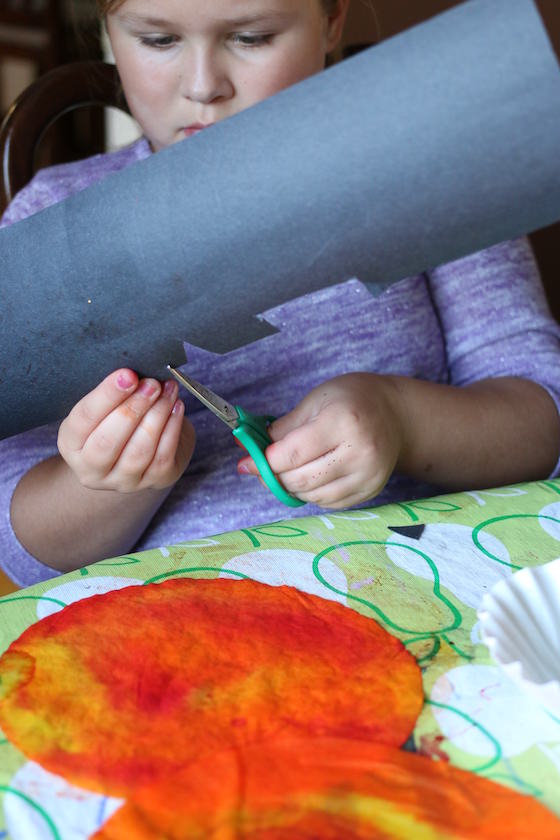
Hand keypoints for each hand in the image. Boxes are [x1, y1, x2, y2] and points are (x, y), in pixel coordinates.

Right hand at [58, 369, 194, 491]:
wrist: (142, 449)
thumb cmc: (118, 419)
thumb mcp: (106, 407)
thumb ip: (114, 392)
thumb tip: (134, 372)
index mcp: (71, 445)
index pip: (83, 419)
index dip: (106, 396)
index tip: (127, 375)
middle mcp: (92, 469)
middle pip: (107, 441)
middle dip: (132, 408)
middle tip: (151, 383)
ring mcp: (123, 481)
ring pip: (139, 451)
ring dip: (157, 415)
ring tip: (167, 390)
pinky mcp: (153, 482)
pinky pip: (163, 456)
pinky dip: (172, 428)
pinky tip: (176, 406)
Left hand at [237, 373, 403, 508]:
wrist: (396, 415)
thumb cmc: (353, 399)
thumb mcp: (316, 400)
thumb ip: (284, 427)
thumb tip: (251, 448)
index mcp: (343, 421)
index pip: (293, 454)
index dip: (264, 462)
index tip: (245, 463)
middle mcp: (359, 452)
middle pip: (301, 479)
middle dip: (273, 477)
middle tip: (259, 468)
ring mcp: (368, 475)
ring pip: (313, 496)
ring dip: (290, 487)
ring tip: (283, 472)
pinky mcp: (371, 491)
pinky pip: (329, 502)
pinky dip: (310, 494)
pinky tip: (306, 479)